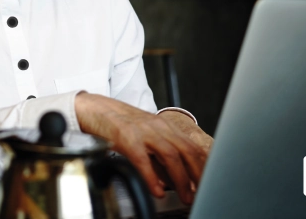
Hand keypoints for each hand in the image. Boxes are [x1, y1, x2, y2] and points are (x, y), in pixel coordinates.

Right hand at [74, 93, 211, 203]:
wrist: (95, 108)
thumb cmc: (120, 125)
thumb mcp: (146, 137)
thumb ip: (161, 158)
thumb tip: (175, 181)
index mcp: (165, 127)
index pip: (193, 148)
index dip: (204, 168)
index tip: (209, 184)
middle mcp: (158, 127)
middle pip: (188, 151)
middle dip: (199, 175)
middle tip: (203, 194)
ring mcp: (143, 131)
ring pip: (171, 155)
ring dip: (181, 179)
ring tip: (185, 196)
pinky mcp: (127, 138)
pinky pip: (144, 160)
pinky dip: (152, 178)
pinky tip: (157, 191)